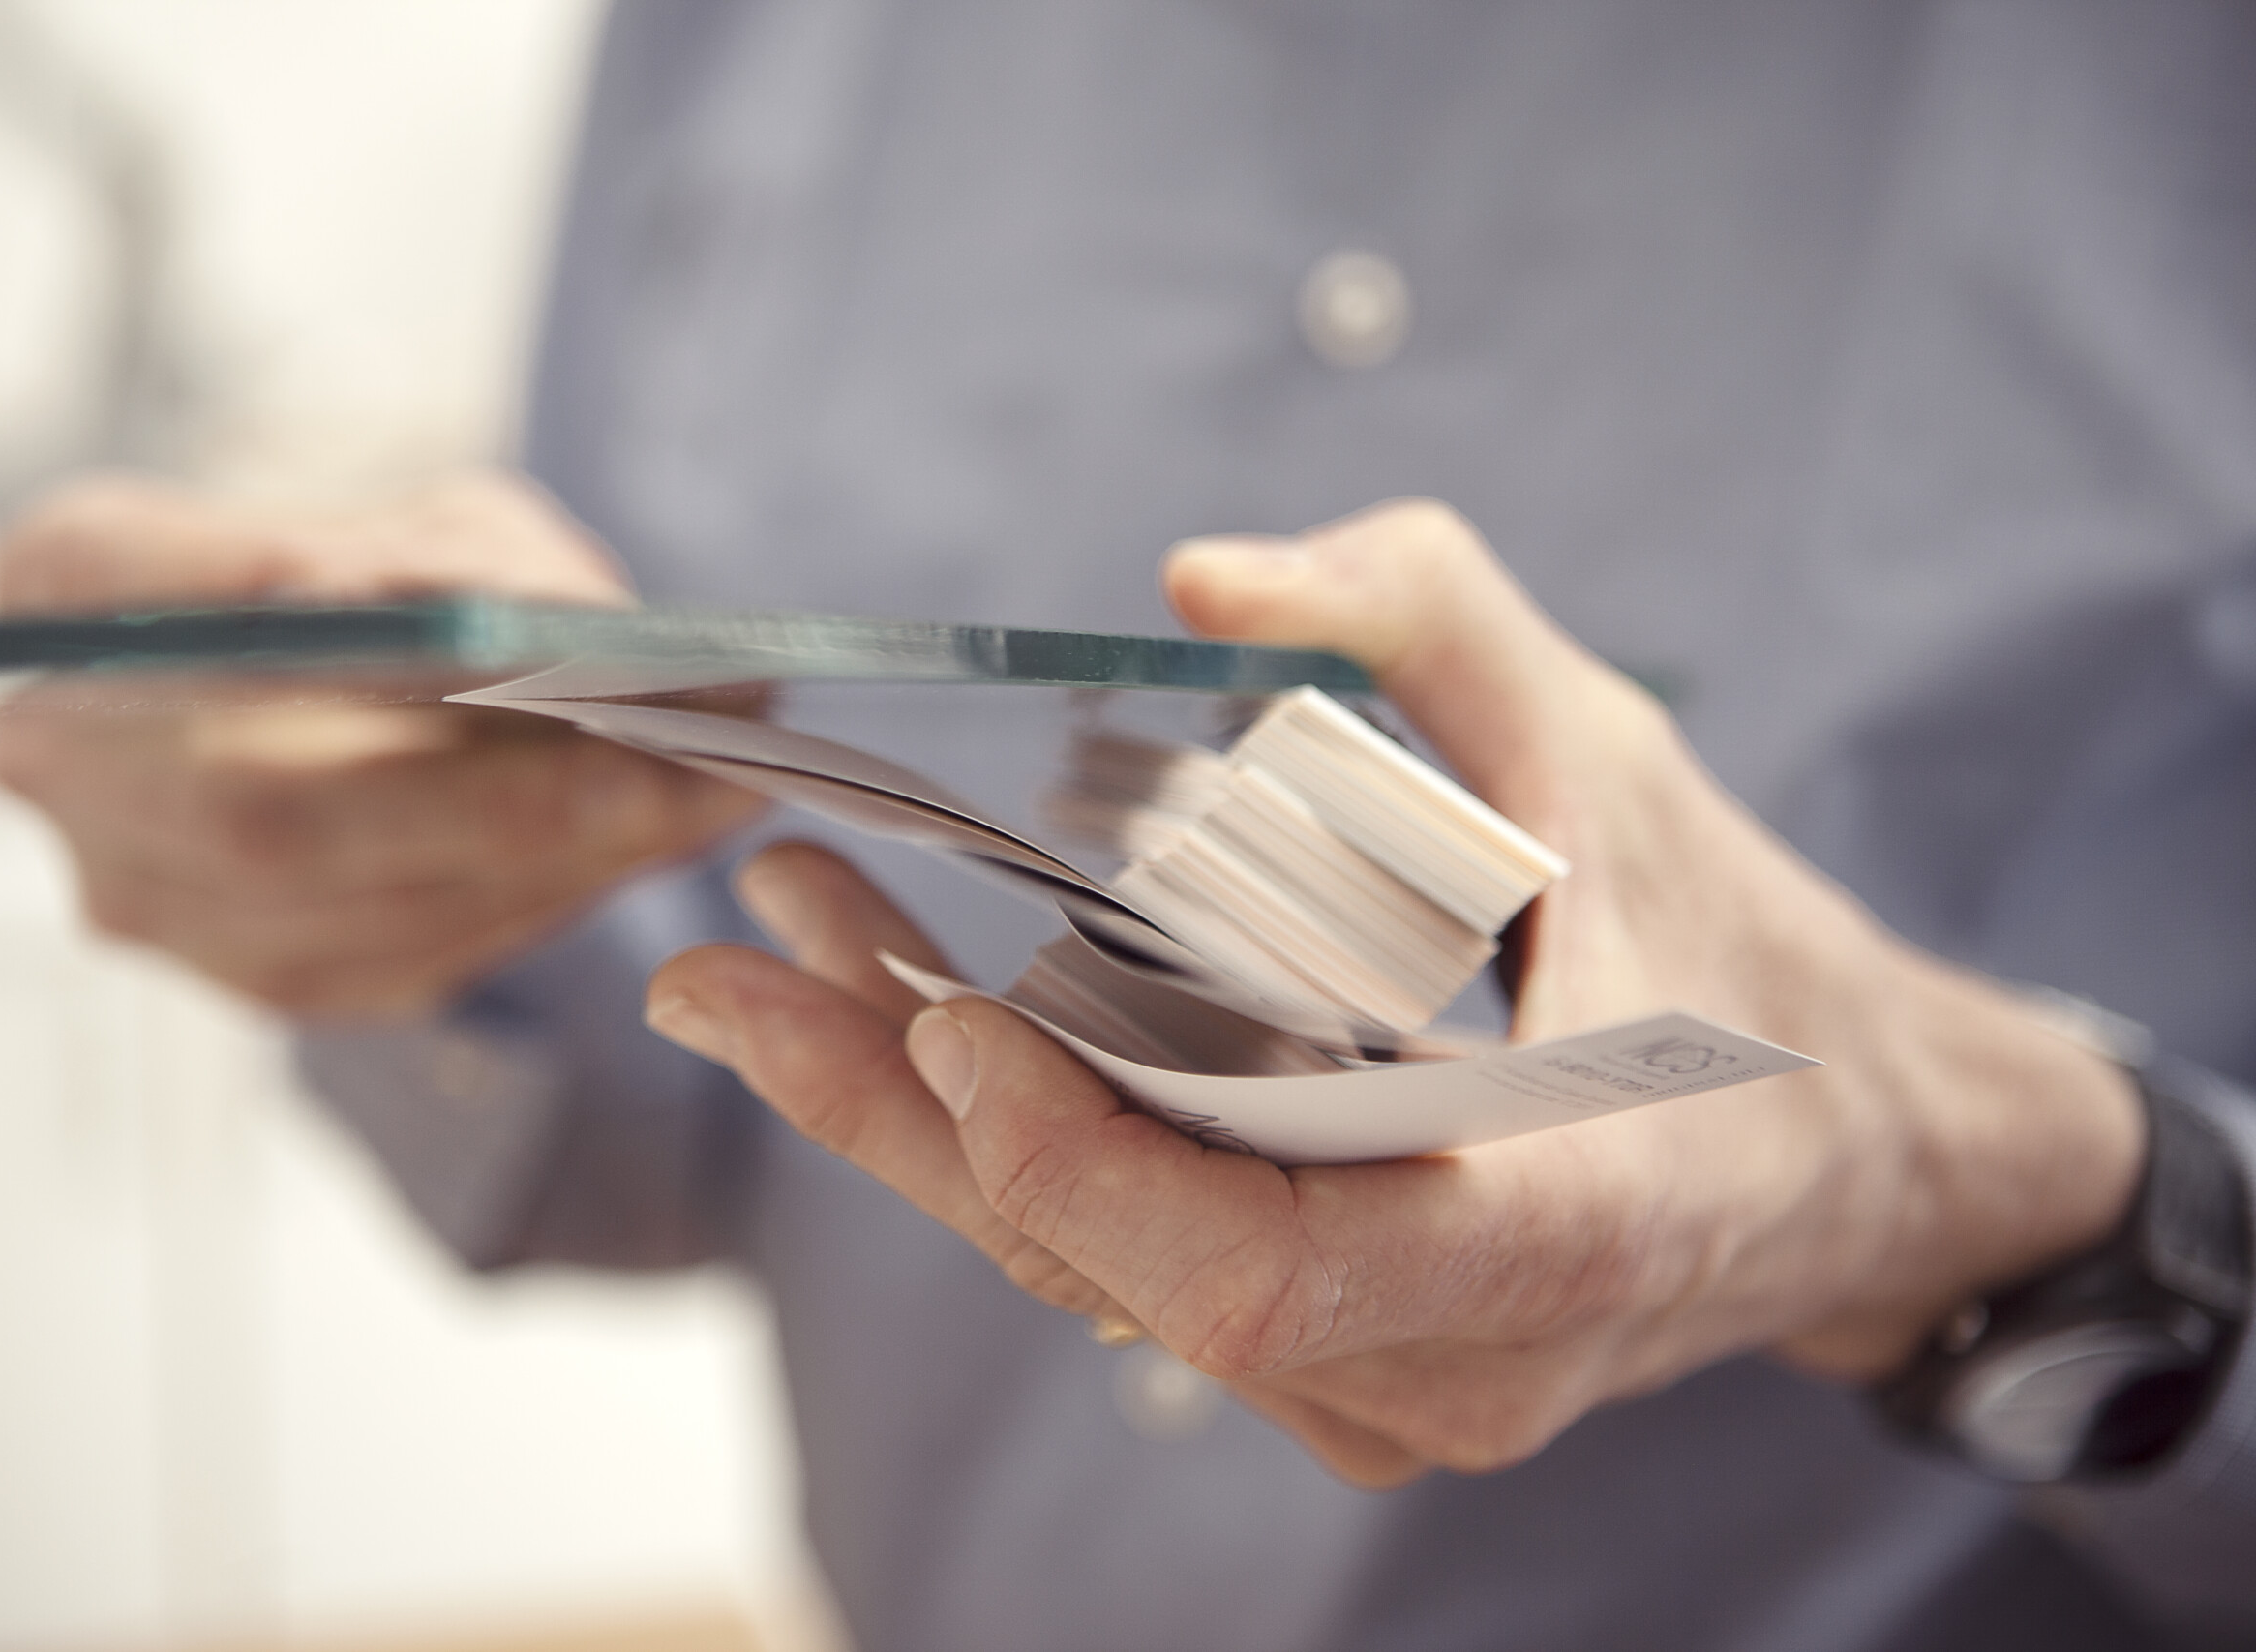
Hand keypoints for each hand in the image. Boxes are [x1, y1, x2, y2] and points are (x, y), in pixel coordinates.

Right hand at [0, 471, 763, 1017]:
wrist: (366, 692)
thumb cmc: (407, 583)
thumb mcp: (449, 523)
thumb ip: (479, 565)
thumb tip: (558, 643)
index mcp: (67, 582)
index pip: (150, 587)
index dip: (325, 609)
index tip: (508, 625)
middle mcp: (59, 751)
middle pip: (265, 800)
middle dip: (496, 794)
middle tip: (670, 770)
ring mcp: (142, 886)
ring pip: (342, 903)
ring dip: (548, 862)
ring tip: (706, 801)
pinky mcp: (252, 974)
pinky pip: (400, 958)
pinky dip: (537, 904)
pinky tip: (646, 848)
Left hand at [644, 499, 2144, 1485]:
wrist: (1857, 1149)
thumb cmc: (1733, 941)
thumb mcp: (1605, 744)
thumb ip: (1426, 618)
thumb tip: (1201, 576)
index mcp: (1555, 1223)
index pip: (1265, 1271)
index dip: (1083, 1171)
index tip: (946, 1024)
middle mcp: (1456, 1359)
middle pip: (1118, 1275)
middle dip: (897, 1117)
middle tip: (725, 961)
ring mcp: (1395, 1391)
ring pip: (1105, 1284)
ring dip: (921, 1123)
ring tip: (783, 952)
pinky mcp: (1351, 1372)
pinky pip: (1146, 1279)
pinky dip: (1019, 1155)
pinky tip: (908, 1027)